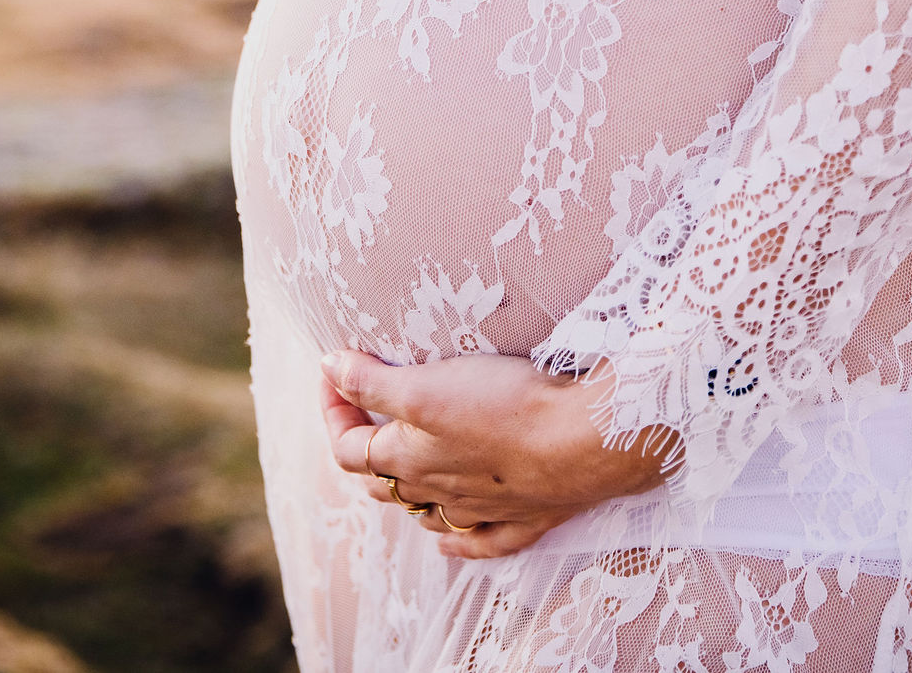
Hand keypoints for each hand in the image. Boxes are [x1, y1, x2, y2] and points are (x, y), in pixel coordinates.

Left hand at [318, 349, 678, 559]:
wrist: (583, 442)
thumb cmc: (504, 407)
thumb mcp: (426, 385)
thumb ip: (373, 381)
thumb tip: (328, 369)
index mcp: (406, 460)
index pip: (347, 447)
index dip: (334, 409)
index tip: (334, 372)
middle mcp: (436, 493)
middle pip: (381, 482)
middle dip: (364, 446)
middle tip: (365, 408)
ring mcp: (481, 510)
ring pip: (426, 514)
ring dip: (404, 493)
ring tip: (398, 467)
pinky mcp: (525, 517)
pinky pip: (480, 541)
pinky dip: (457, 542)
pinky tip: (446, 542)